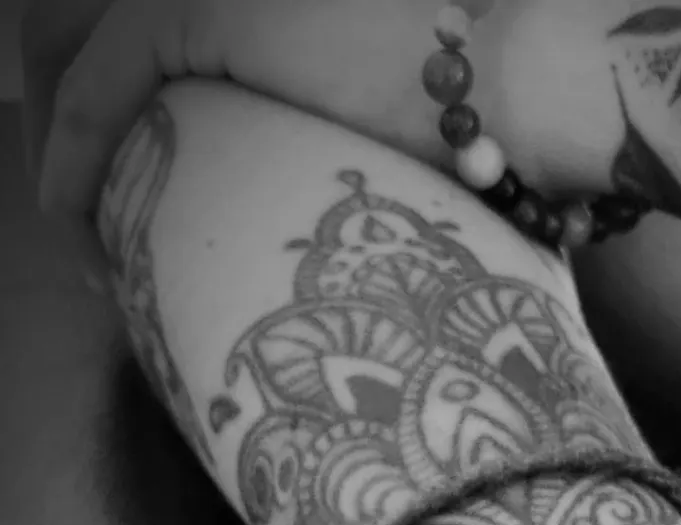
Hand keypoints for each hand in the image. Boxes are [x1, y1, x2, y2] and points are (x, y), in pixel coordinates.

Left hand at [21, 0, 580, 221]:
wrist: (515, 95)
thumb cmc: (469, 138)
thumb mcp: (356, 131)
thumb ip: (297, 139)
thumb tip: (264, 207)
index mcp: (268, 1)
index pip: (138, 37)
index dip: (109, 123)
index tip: (123, 210)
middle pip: (88, 39)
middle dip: (71, 138)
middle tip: (90, 237)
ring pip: (79, 57)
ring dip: (67, 154)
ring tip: (87, 246)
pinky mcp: (198, 4)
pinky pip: (99, 86)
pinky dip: (73, 156)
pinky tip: (73, 219)